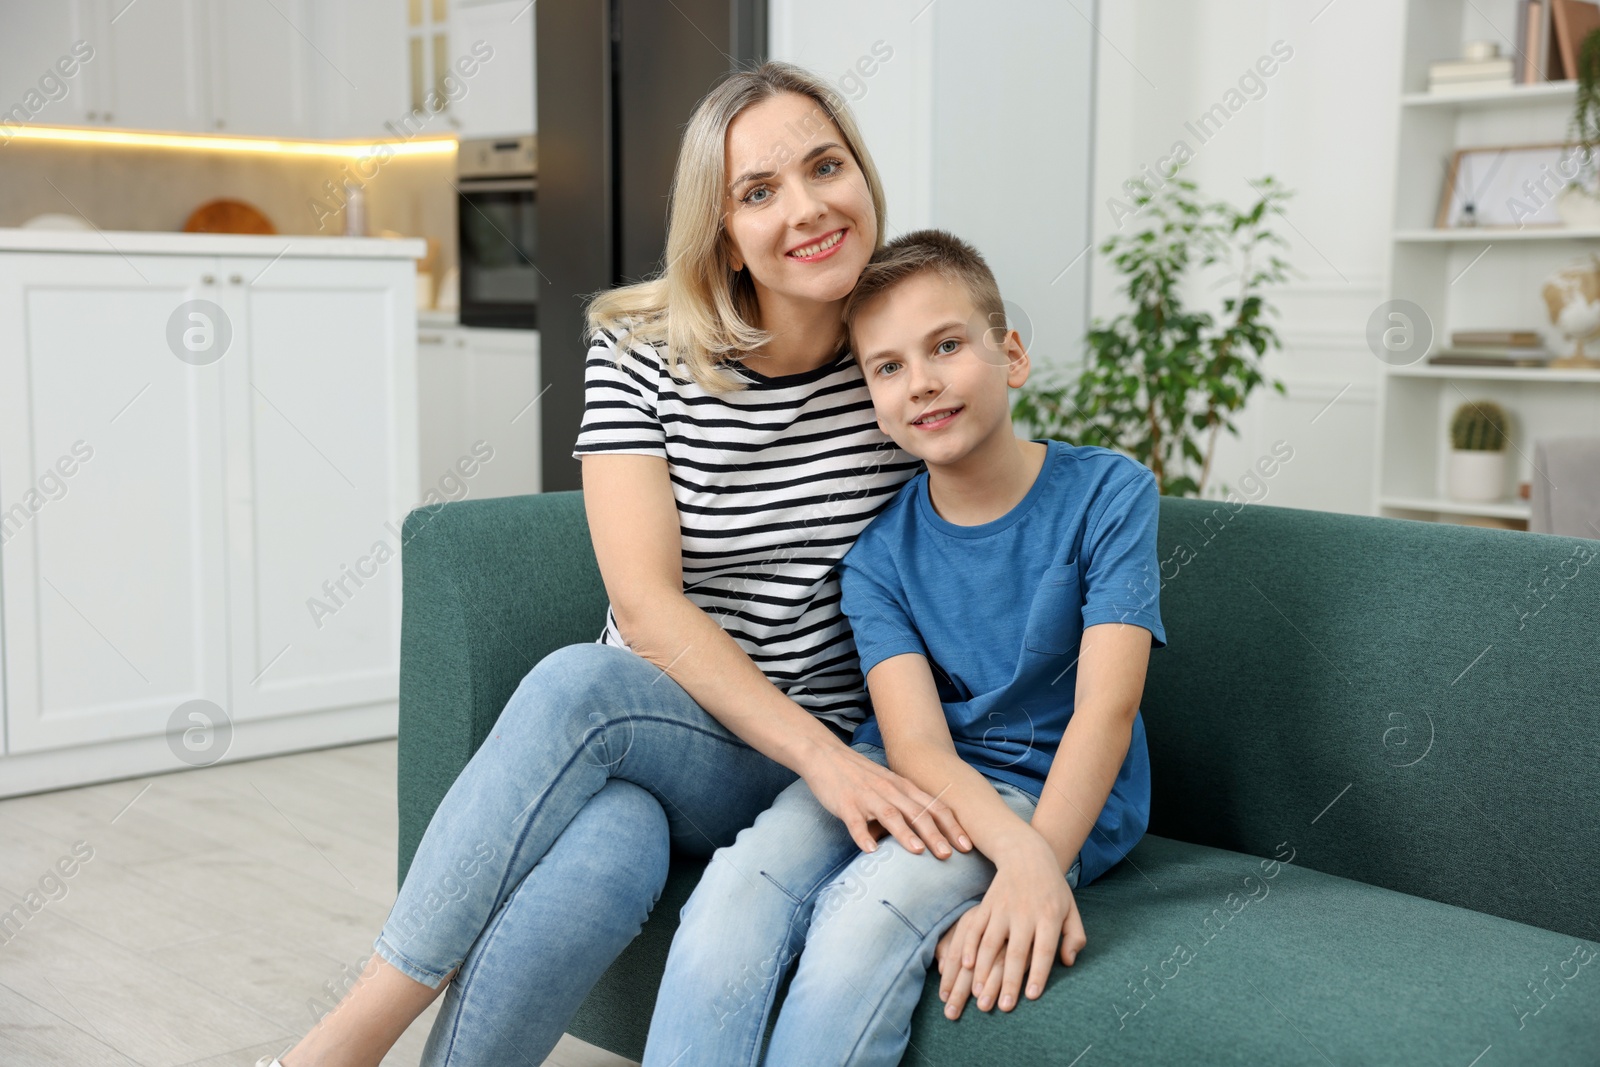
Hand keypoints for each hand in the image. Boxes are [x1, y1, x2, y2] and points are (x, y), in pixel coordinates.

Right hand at [801, 744, 972, 858]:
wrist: (826, 756)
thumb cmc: (861, 776)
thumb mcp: (889, 786)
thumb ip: (906, 808)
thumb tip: (924, 836)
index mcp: (903, 788)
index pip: (934, 807)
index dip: (952, 826)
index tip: (967, 845)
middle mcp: (889, 790)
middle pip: (917, 813)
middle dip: (935, 834)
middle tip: (949, 855)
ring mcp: (867, 797)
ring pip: (890, 815)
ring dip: (905, 834)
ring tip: (918, 851)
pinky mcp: (846, 804)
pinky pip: (855, 822)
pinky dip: (863, 835)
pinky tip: (870, 850)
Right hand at [935, 837, 1084, 1018]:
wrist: (1027, 854)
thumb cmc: (1053, 889)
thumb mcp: (1071, 910)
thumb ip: (1075, 937)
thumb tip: (1067, 962)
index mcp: (1049, 916)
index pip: (1043, 950)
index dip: (1038, 974)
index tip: (1031, 996)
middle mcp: (1025, 913)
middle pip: (1015, 952)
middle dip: (1009, 981)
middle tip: (1004, 1007)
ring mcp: (1002, 908)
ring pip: (990, 943)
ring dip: (983, 970)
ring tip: (980, 995)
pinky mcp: (986, 905)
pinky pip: (974, 928)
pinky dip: (968, 946)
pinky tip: (966, 965)